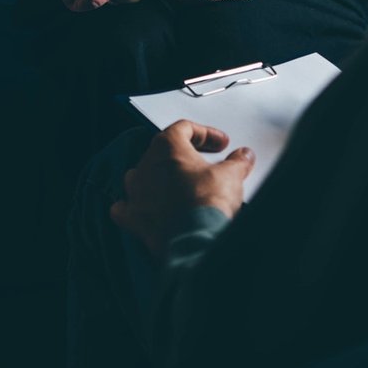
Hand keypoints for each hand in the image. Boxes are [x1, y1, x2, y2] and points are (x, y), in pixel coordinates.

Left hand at [109, 121, 254, 255]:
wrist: (196, 238)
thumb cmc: (207, 203)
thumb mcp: (231, 175)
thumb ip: (237, 161)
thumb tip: (244, 157)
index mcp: (167, 148)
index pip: (183, 128)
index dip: (205, 133)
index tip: (220, 144)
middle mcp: (146, 167)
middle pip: (161, 150)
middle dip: (184, 154)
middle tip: (206, 162)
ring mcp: (136, 193)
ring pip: (140, 175)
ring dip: (158, 176)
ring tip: (177, 183)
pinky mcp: (133, 219)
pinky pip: (124, 208)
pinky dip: (134, 206)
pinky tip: (146, 208)